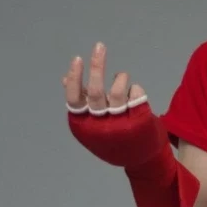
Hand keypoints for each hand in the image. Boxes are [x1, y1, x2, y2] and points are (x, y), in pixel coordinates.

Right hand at [62, 42, 166, 167]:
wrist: (141, 159)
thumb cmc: (112, 137)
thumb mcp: (92, 124)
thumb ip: (82, 102)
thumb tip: (65, 78)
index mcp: (84, 126)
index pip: (74, 99)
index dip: (75, 79)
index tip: (77, 59)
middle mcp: (101, 126)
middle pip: (96, 92)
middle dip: (97, 66)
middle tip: (99, 47)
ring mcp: (121, 124)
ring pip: (118, 92)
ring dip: (120, 78)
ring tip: (120, 76)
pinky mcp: (140, 121)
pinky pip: (136, 94)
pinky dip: (134, 88)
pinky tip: (133, 92)